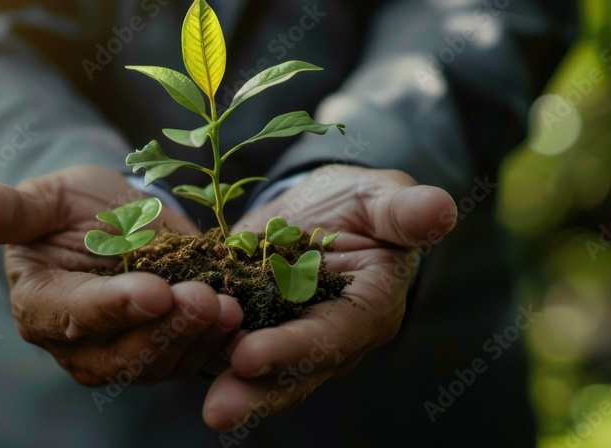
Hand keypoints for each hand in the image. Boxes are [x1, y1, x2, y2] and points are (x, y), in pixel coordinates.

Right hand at [0, 165, 243, 385]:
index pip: (74, 317)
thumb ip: (10, 209)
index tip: (153, 289)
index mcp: (40, 306)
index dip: (113, 307)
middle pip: (120, 357)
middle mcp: (78, 343)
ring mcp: (123, 352)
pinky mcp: (163, 350)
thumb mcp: (45, 197)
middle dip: (166, 332)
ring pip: (159, 364)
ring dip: (198, 341)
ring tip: (230, 308)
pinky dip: (217, 345)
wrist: (113, 218)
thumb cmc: (71, 204)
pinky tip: (242, 321)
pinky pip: (190, 359)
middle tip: (207, 301)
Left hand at [201, 166, 456, 430]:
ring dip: (228, 387)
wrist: (321, 208)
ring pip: (258, 371)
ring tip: (196, 402)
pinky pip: (225, 345)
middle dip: (256, 391)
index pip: (332, 336)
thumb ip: (405, 211)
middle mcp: (328, 336)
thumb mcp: (380, 198)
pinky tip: (167, 356)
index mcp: (367, 308)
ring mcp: (288, 336)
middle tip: (218, 411)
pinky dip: (200, 353)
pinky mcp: (253, 327)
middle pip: (293, 371)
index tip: (251, 356)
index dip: (295, 349)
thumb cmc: (361, 202)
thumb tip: (443, 209)